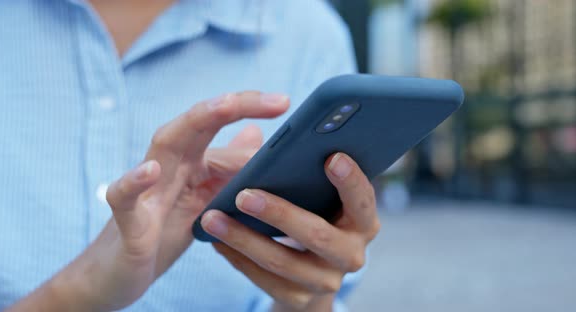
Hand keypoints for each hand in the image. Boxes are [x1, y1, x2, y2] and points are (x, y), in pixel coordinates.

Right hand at [9, 92, 288, 311]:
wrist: (124, 271)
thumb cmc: (167, 229)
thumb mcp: (207, 197)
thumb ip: (228, 167)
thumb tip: (258, 135)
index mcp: (192, 159)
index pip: (221, 126)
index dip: (252, 110)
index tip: (285, 102)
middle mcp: (170, 164)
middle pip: (198, 123)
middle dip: (234, 105)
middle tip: (278, 101)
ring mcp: (146, 188)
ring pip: (163, 145)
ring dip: (193, 123)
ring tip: (225, 107)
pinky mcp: (127, 220)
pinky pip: (123, 197)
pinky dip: (133, 182)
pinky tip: (150, 171)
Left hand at [201, 153, 380, 310]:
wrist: (311, 270)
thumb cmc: (313, 215)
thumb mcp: (317, 196)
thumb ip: (301, 166)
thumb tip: (253, 132)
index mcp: (362, 220)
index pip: (363, 199)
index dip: (350, 180)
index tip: (330, 157)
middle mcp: (351, 254)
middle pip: (317, 235)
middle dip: (279, 213)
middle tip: (244, 194)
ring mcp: (326, 281)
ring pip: (282, 261)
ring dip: (243, 238)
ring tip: (212, 217)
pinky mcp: (299, 299)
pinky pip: (264, 280)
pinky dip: (238, 258)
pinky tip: (216, 240)